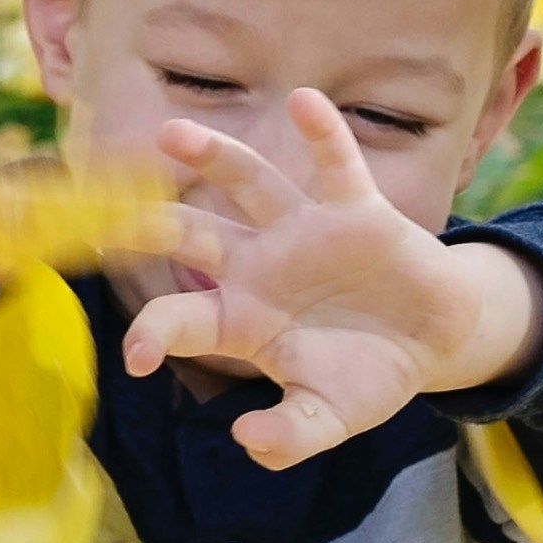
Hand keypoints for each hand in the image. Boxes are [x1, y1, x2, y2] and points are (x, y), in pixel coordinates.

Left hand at [115, 97, 542, 470]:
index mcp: (239, 319)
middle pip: (192, 235)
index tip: (133, 358)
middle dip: (150, 223)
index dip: (150, 333)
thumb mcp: (327, 417)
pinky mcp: (355, 211)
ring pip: (249, 183)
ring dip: (213, 156)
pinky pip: (335, 166)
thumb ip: (289, 436)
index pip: (178, 318)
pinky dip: (324, 134)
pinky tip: (305, 102)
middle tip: (107, 212)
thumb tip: (248, 440)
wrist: (434, 342)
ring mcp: (303, 233)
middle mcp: (259, 266)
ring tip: (175, 133)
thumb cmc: (367, 375)